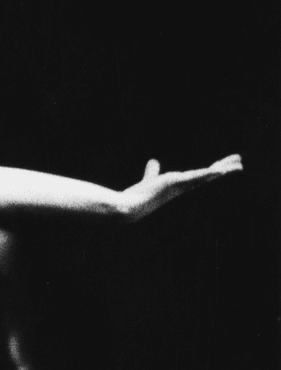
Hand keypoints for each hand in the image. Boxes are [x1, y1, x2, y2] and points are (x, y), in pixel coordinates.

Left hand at [119, 155, 241, 220]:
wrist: (130, 207)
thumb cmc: (138, 196)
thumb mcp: (150, 179)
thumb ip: (152, 172)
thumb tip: (153, 162)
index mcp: (179, 186)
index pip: (200, 177)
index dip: (212, 172)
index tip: (224, 167)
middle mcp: (183, 188)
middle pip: (206, 176)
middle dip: (223, 169)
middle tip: (239, 164)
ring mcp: (180, 186)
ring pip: (205, 176)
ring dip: (222, 170)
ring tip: (238, 165)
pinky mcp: (175, 183)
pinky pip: (196, 177)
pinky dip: (208, 174)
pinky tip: (221, 171)